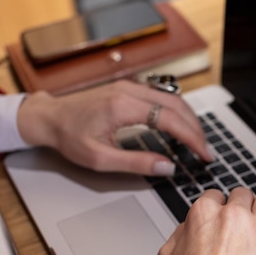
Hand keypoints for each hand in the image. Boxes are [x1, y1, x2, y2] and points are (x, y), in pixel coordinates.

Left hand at [16, 80, 212, 174]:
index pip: (169, 119)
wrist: (49, 117)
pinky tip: (180, 127)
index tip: (204, 153)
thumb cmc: (69, 136)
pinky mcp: (128, 89)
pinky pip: (161, 97)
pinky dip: (176, 112)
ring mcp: (129, 87)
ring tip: (197, 141)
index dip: (191, 137)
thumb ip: (136, 163)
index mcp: (123, 107)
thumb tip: (166, 167)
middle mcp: (129, 91)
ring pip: (172, 99)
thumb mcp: (99, 158)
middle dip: (196, 129)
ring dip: (188, 119)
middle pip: (176, 106)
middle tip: (205, 150)